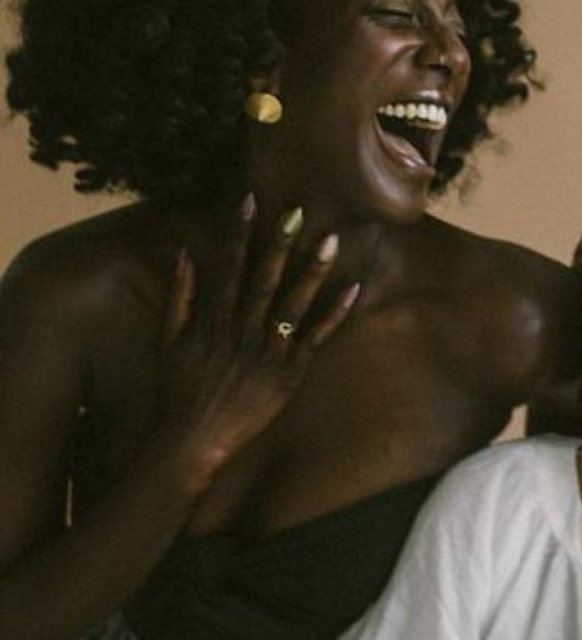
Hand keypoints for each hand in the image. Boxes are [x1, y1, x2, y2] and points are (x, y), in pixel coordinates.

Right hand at [155, 196, 357, 484]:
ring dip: (313, 271)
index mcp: (213, 320)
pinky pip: (315, 339)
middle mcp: (241, 331)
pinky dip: (334, 315)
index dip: (239, 231)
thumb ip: (179, 294)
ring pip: (294, 304)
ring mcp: (267, 352)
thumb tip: (185, 251)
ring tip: (331, 240)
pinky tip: (354, 289)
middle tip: (296, 209)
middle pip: (264, 280)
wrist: (191, 441)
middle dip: (279, 243)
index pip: (228, 266)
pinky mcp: (288, 374)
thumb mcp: (168, 339)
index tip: (249, 199)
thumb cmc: (178, 390)